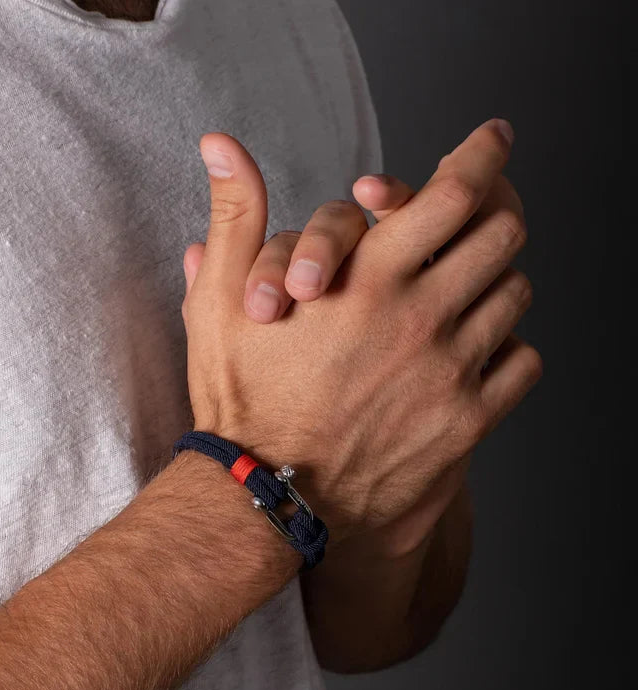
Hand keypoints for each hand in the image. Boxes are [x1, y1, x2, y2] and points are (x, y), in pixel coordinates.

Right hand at [183, 119, 541, 547]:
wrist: (265, 498)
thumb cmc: (240, 402)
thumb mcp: (217, 302)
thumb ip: (233, 217)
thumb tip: (219, 146)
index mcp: (366, 279)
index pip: (454, 190)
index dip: (479, 154)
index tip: (489, 140)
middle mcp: (420, 318)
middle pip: (501, 235)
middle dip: (491, 213)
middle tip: (473, 218)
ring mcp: (450, 373)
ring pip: (515, 296)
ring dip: (494, 279)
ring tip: (463, 288)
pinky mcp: (466, 423)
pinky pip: (522, 363)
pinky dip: (507, 346)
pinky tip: (472, 351)